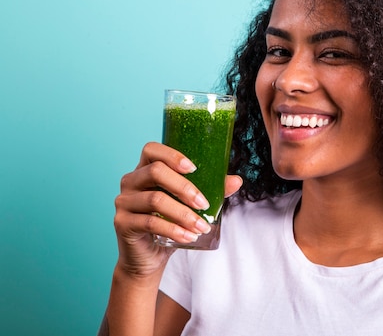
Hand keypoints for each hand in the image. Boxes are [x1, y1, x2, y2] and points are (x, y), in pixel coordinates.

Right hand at [112, 142, 242, 278]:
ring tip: (202, 227)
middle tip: (204, 204)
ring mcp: (123, 202)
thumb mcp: (190, 205)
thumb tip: (237, 180)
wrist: (149, 257)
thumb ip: (210, 190)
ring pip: (155, 199)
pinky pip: (150, 223)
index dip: (172, 155)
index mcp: (145, 169)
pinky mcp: (122, 223)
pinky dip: (174, 230)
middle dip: (185, 187)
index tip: (194, 169)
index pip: (151, 149)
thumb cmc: (170, 224)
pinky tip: (189, 236)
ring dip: (184, 214)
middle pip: (155, 171)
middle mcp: (131, 181)